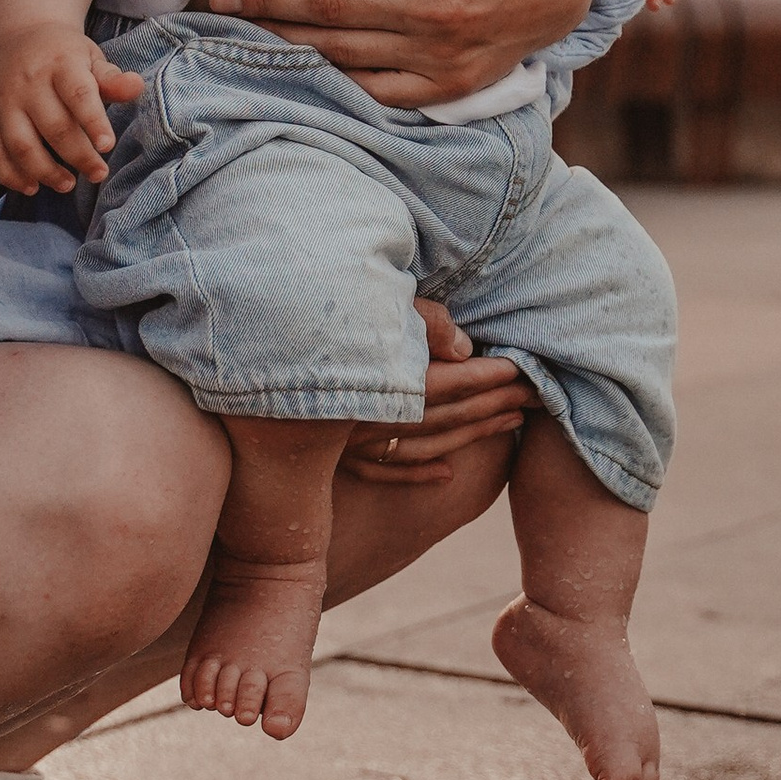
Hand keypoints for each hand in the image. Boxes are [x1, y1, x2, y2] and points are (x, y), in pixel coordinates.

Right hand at [0, 25, 142, 195]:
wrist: (16, 38)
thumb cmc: (63, 56)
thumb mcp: (90, 57)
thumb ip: (111, 78)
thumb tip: (136, 87)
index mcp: (60, 63)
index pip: (78, 95)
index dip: (93, 122)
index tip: (108, 146)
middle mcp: (27, 82)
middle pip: (53, 127)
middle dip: (78, 156)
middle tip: (99, 173)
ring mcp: (2, 101)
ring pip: (21, 145)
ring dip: (45, 172)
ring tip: (67, 185)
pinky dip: (9, 176)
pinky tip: (32, 186)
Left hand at [203, 0, 597, 106]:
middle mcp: (433, 6)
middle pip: (328, 5)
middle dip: (265, 0)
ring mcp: (439, 52)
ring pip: (343, 49)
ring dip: (284, 40)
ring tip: (242, 29)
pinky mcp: (446, 86)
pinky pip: (376, 87)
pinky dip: (334, 76)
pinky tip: (298, 63)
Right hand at [342, 300, 531, 486]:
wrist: (242, 361)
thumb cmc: (326, 324)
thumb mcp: (377, 305)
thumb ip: (427, 324)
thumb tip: (464, 349)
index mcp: (396, 380)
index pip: (461, 381)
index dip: (497, 376)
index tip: (527, 371)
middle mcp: (385, 417)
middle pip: (454, 413)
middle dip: (499, 403)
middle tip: (538, 395)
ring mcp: (361, 443)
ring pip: (431, 445)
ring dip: (475, 435)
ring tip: (511, 421)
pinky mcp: (342, 457)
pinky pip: (390, 470)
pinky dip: (421, 473)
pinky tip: (447, 474)